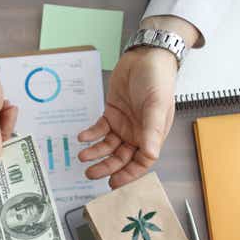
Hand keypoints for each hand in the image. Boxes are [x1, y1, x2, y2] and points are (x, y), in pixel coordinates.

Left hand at [77, 16, 198, 188]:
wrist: (145, 57)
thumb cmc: (157, 81)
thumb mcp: (156, 106)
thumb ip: (152, 132)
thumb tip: (150, 155)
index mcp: (153, 136)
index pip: (141, 162)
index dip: (128, 174)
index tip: (113, 183)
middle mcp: (138, 134)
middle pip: (121, 158)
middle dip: (106, 167)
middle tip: (91, 173)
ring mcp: (124, 124)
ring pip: (108, 146)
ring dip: (96, 152)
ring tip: (82, 157)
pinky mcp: (111, 114)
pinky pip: (99, 129)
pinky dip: (91, 135)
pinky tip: (82, 138)